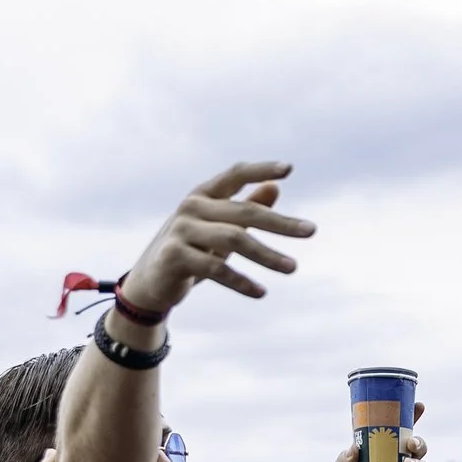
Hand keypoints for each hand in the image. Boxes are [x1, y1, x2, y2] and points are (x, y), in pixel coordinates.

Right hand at [117, 162, 314, 313]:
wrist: (150, 282)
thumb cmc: (192, 250)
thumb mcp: (219, 228)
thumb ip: (246, 208)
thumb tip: (275, 188)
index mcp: (203, 194)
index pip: (235, 174)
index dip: (261, 169)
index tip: (289, 169)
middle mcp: (191, 207)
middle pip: (244, 212)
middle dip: (281, 223)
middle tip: (311, 231)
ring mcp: (181, 230)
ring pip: (234, 240)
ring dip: (267, 255)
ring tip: (293, 268)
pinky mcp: (175, 256)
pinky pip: (216, 268)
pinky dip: (241, 281)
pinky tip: (261, 292)